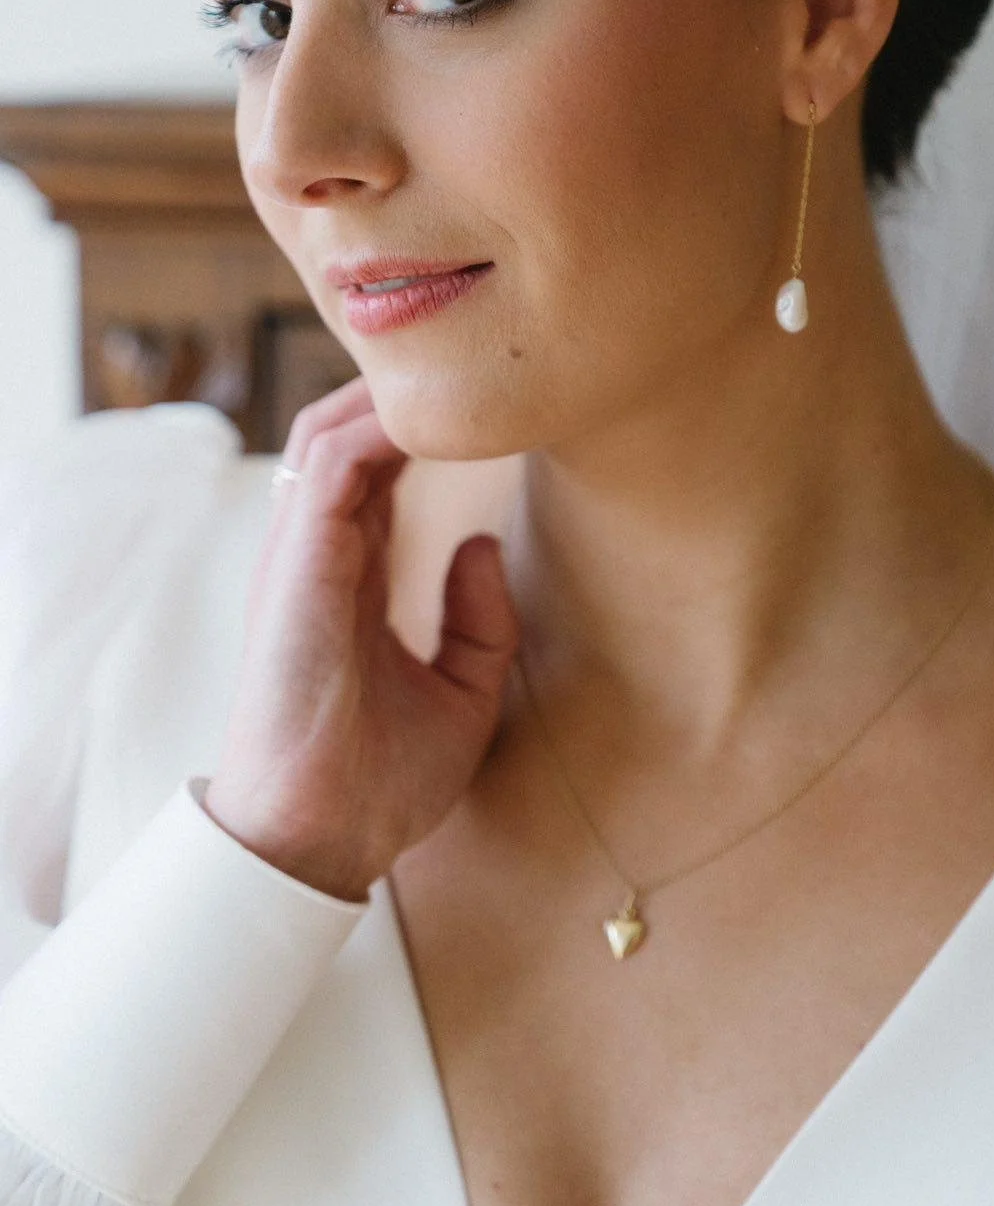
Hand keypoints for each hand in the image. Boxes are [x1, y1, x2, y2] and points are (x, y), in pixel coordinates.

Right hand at [202, 376, 520, 901]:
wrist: (321, 837)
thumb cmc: (378, 783)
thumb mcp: (461, 696)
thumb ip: (482, 623)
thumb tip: (484, 543)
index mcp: (345, 585)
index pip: (371, 483)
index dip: (417, 438)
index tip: (481, 412)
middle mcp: (317, 559)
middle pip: (343, 443)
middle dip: (396, 398)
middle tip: (463, 368)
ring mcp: (301, 557)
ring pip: (326, 435)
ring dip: (383, 398)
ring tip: (448, 370)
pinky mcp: (297, 562)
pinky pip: (327, 464)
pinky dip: (373, 428)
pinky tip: (430, 417)